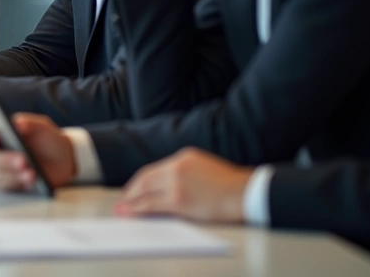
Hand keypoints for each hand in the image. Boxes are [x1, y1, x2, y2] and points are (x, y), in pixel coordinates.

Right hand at [0, 113, 75, 191]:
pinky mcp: (7, 185)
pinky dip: (19, 183)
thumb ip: (30, 123)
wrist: (62, 162)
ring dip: (14, 174)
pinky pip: (7, 187)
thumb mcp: (42, 128)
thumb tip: (18, 123)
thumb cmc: (47, 141)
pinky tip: (31, 180)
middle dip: (4, 160)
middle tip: (21, 160)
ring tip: (32, 173)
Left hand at [115, 148, 252, 222]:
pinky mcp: (179, 199)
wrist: (247, 192)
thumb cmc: (233, 186)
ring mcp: (177, 183)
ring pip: (145, 192)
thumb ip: (187, 173)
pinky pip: (152, 205)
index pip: (155, 169)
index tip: (132, 190)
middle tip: (122, 201)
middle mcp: (177, 166)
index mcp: (184, 157)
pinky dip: (139, 209)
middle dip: (131, 191)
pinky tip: (133, 213)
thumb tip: (170, 187)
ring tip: (123, 210)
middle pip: (146, 178)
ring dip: (131, 202)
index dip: (140, 181)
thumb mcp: (206, 168)